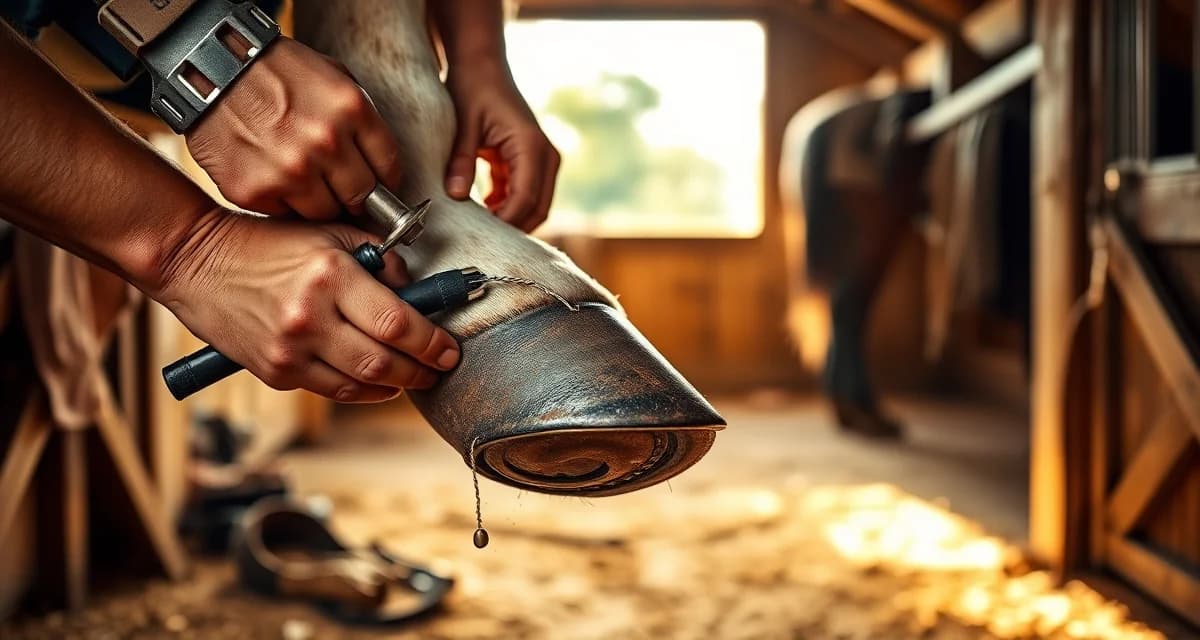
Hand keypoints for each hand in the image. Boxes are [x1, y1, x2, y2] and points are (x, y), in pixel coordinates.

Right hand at [150, 209, 459, 401]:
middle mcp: (311, 317)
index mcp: (330, 275)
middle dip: (424, 370)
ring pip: (362, 384)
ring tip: (416, 375)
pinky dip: (363, 390)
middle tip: (442, 367)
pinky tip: (380, 381)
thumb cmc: (267, 243)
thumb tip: (416, 288)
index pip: (398, 322)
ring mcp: (290, 350)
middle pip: (386, 362)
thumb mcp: (327, 233)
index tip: (450, 348)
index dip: (433, 342)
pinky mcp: (275, 372)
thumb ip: (377, 258)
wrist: (195, 261)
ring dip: (398, 384)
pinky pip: (333, 390)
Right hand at [186, 37, 401, 219]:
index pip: (388, 168)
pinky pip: (285, 214)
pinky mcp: (255, 190)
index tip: (380, 185)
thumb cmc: (274, 69)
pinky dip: (283, 202)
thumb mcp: (332, 76)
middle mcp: (325, 143)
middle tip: (342, 189)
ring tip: (304, 180)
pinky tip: (273, 177)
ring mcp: (290, 170)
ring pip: (324, 212)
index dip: (385, 181)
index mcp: (351, 111)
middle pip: (360, 197)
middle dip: (355, 196)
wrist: (209, 65)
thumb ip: (360, 120)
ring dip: (319, 202)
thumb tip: (379, 163)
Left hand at [444, 62, 560, 231]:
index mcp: (531, 146)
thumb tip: (455, 196)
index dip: (505, 222)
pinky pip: (526, 197)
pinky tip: (483, 209)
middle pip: (537, 209)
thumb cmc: (472, 89)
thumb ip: (460, 161)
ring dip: (510, 219)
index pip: (525, 198)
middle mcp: (546, 156)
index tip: (479, 234)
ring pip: (535, 207)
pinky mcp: (533, 164)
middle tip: (478, 238)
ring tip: (479, 225)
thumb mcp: (463, 124)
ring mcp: (543, 161)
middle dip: (511, 228)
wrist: (483, 67)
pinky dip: (507, 208)